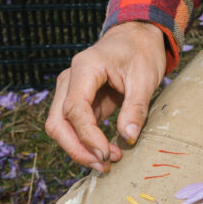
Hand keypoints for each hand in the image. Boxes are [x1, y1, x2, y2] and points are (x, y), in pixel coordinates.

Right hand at [45, 21, 166, 172]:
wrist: (135, 36)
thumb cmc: (140, 52)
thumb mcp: (145, 78)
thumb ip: (135, 108)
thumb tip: (127, 138)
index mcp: (85, 67)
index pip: (75, 109)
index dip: (87, 136)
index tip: (106, 155)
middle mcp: (70, 80)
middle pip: (57, 122)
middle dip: (76, 149)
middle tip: (104, 166)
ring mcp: (70, 91)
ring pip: (59, 127)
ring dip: (79, 149)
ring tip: (107, 163)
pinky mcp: (77, 101)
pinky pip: (72, 127)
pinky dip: (84, 143)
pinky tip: (105, 153)